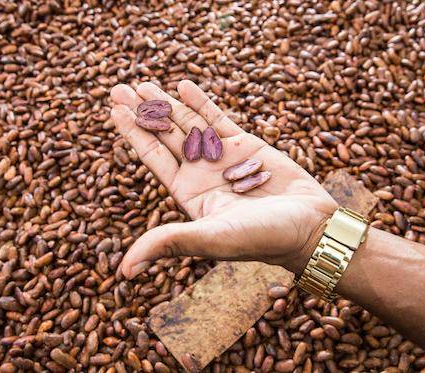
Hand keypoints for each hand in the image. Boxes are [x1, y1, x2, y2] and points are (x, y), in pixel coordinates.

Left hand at [110, 80, 336, 278]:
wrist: (310, 227)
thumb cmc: (263, 239)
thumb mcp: (212, 239)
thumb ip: (170, 243)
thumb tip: (123, 271)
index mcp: (188, 194)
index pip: (153, 157)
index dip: (133, 133)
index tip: (114, 110)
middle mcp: (201, 173)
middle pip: (165, 136)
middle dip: (143, 112)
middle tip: (119, 89)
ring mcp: (223, 157)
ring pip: (189, 124)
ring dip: (166, 103)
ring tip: (143, 84)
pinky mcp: (247, 145)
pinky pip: (218, 119)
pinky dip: (201, 102)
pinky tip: (183, 86)